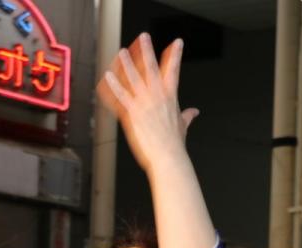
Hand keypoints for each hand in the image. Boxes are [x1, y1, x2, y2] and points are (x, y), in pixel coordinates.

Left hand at [98, 34, 197, 176]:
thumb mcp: (183, 125)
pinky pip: (120, 95)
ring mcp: (144, 103)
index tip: (177, 43)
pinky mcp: (132, 112)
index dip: (175, 54)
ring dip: (127, 62)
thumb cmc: (175, 143)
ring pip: (133, 77)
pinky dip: (113, 85)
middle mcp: (157, 95)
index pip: (174, 70)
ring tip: (122, 51)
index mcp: (171, 96)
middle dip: (147, 50)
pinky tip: (107, 76)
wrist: (167, 155)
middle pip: (151, 67)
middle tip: (144, 37)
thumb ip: (187, 116)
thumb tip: (194, 112)